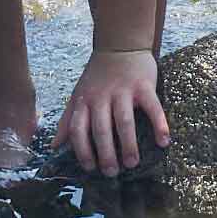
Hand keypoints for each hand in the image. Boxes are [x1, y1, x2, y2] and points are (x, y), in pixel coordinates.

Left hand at [55, 51, 169, 176]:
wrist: (119, 45)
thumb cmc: (97, 76)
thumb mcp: (78, 95)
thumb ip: (67, 121)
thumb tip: (53, 147)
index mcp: (84, 101)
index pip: (78, 129)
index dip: (82, 150)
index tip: (90, 168)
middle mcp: (101, 97)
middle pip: (101, 129)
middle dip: (106, 154)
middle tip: (112, 172)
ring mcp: (123, 91)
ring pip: (124, 121)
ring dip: (128, 145)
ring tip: (132, 163)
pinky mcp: (144, 85)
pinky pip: (152, 107)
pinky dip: (159, 124)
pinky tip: (163, 141)